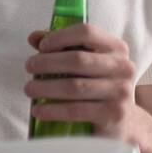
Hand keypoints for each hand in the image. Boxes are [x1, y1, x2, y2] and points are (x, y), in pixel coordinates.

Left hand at [24, 24, 143, 139]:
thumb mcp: (84, 61)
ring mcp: (121, 91)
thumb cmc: (96, 84)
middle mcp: (123, 67)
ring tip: (28, 89)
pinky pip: (76, 110)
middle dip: (47, 63)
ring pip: (74, 86)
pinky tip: (38, 110)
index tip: (41, 46)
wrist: (122, 119)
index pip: (86, 32)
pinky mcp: (114, 113)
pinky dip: (53, 110)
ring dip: (45, 87)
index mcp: (116, 48)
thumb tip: (33, 37)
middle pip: (77, 59)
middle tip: (28, 67)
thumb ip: (60, 47)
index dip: (60, 37)